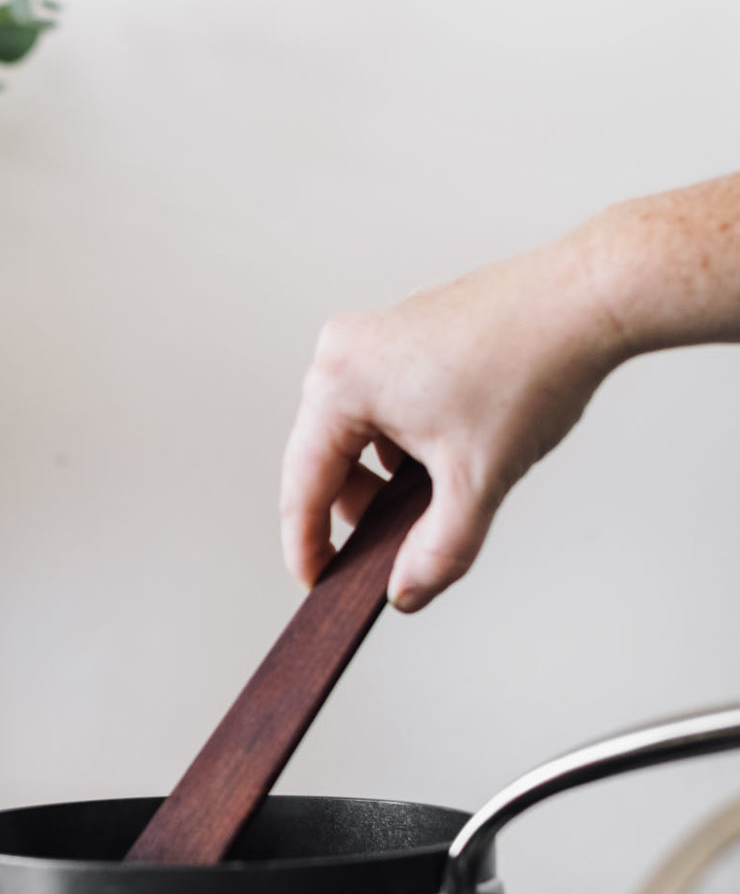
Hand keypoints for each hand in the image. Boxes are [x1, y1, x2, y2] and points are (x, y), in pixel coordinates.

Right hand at [280, 241, 618, 610]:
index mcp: (340, 382)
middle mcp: (344, 352)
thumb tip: (405, 592)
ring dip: (387, 476)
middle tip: (401, 548)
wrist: (589, 301)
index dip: (308, 547)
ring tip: (441, 496)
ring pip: (357, 434)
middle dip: (362, 508)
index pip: (302, 485)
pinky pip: (383, 406)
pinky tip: (452, 456)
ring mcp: (373, 337)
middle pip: (326, 459)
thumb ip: (436, 551)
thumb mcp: (477, 480)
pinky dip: (406, 442)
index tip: (319, 584)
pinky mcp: (405, 334)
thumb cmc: (532, 367)